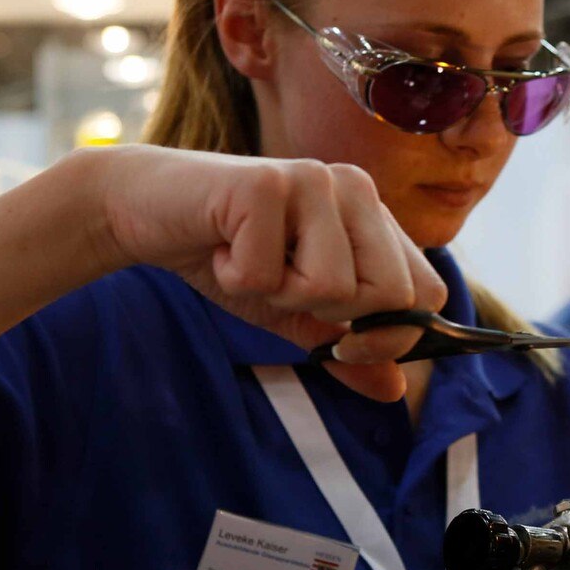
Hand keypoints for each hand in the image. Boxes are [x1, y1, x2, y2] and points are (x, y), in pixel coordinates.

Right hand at [85, 144, 443, 400]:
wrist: (142, 209)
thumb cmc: (228, 257)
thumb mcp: (295, 312)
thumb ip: (345, 348)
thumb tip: (396, 390)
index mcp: (375, 216)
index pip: (427, 292)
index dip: (393, 335)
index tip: (341, 343)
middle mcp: (356, 187)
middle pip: (392, 294)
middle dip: (331, 313)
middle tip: (281, 284)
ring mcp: (314, 179)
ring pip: (333, 286)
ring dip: (278, 293)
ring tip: (247, 259)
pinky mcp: (266, 184)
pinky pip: (269, 274)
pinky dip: (235, 277)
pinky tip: (220, 246)